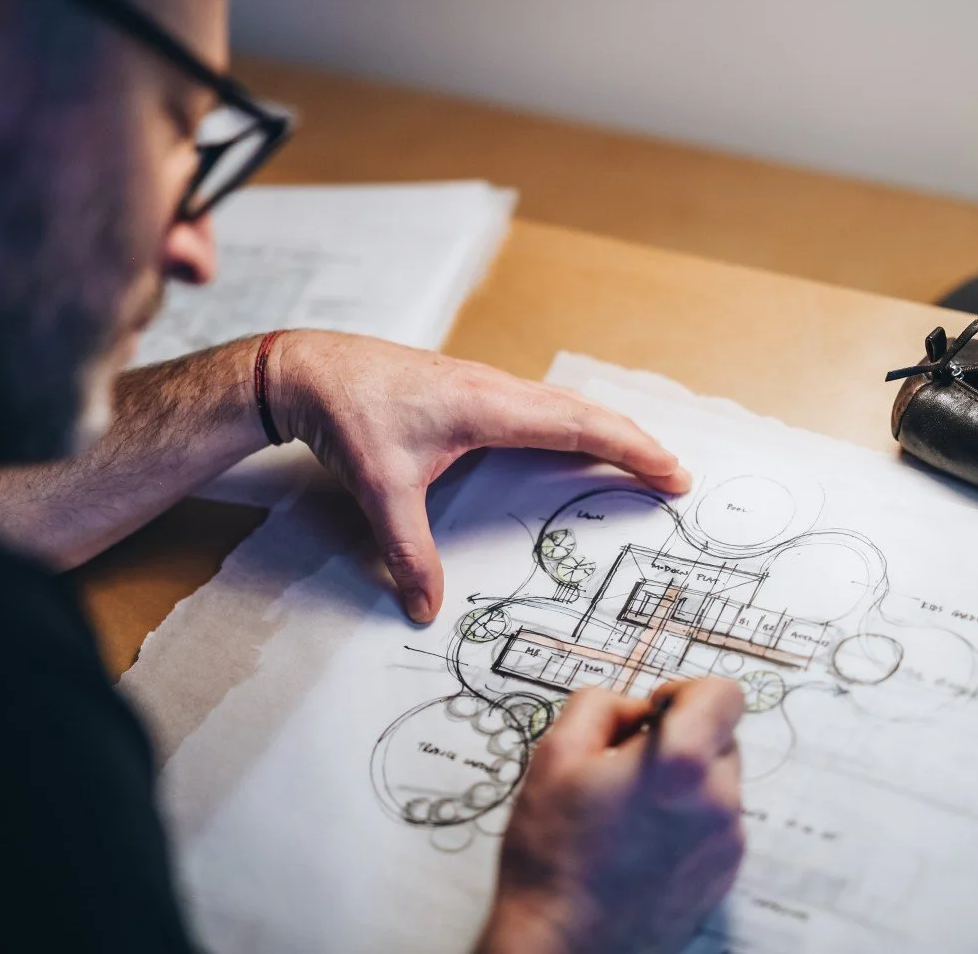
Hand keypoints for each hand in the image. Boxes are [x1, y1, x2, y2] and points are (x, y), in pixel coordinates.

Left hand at [268, 330, 690, 622]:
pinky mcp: (466, 388)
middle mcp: (495, 388)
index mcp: (489, 406)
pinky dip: (569, 422)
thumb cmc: (347, 412)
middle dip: (632, 441)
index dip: (631, 450)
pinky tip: (566, 440)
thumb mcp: (380, 489)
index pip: (580, 426)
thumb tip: (426, 609)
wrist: (305, 368)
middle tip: (672, 474)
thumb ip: (407, 551)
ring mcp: (483, 384)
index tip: (671, 471)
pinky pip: (536, 405)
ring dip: (602, 428)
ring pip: (561, 404)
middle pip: (583, 411)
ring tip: (635, 457)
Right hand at [476, 679, 745, 953]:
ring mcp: (727, 845)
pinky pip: (715, 825)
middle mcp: (719, 803)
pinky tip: (639, 845)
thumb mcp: (556, 754)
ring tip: (626, 815)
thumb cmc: (554, 853)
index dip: (684, 693)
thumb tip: (638, 709)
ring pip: (716, 784)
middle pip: (720, 738)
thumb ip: (602, 705)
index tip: (651, 716)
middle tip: (623, 770)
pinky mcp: (724, 876)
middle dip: (679, 740)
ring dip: (682, 784)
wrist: (564, 945)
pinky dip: (686, 822)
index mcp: (683, 766)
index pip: (724, 695)